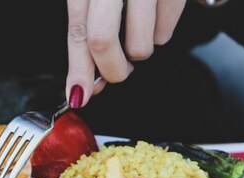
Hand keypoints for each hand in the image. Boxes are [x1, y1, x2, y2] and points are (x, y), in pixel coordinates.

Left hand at [66, 0, 185, 107]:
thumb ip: (87, 32)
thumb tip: (84, 82)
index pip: (77, 32)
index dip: (78, 70)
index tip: (80, 96)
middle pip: (102, 41)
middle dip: (112, 71)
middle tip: (119, 72)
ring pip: (140, 44)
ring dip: (140, 51)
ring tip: (140, 32)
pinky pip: (166, 30)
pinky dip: (161, 33)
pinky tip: (157, 15)